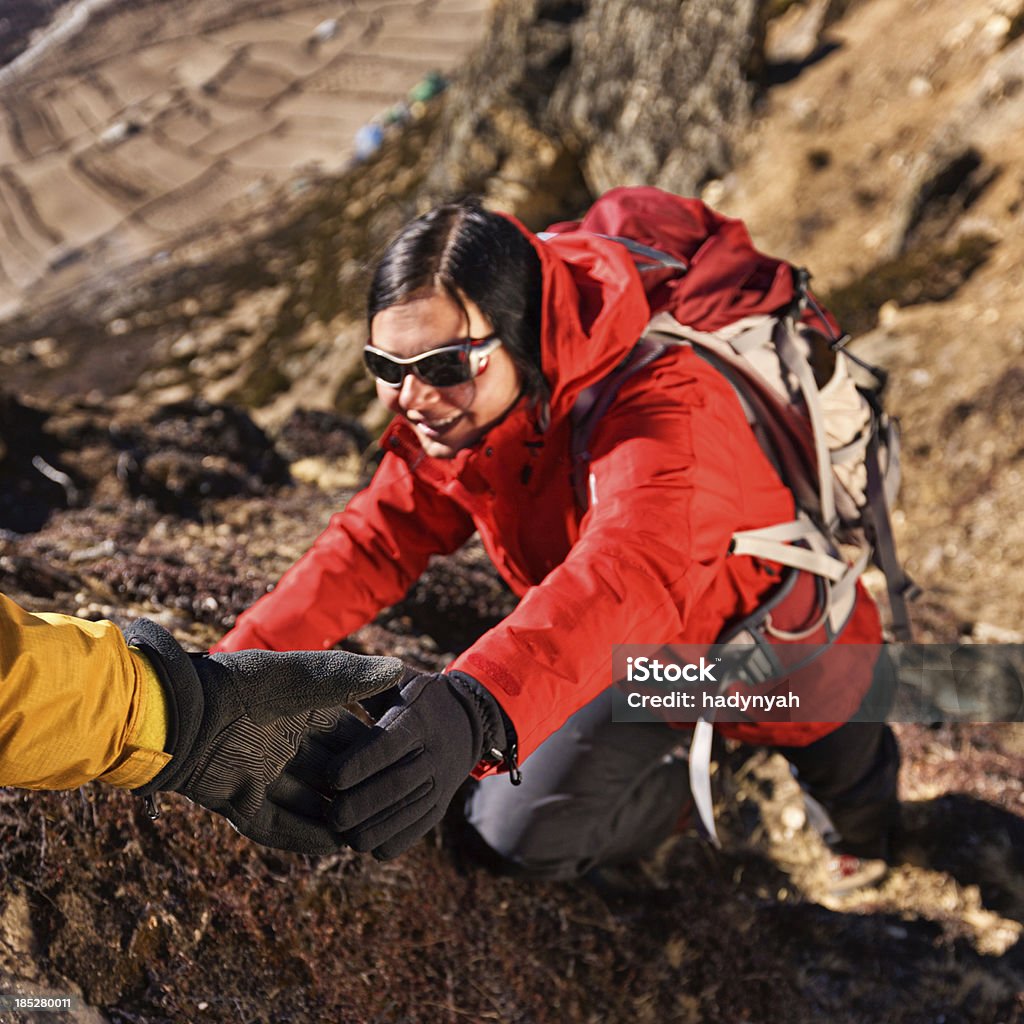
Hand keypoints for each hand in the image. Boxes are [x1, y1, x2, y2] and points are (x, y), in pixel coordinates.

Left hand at [123, 619, 403, 853]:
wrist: (176, 712)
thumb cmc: (238, 683)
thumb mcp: (300, 677)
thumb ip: (348, 678)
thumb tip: (398, 669)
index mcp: (299, 712)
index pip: (348, 734)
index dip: (375, 750)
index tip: (406, 763)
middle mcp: (283, 744)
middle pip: (331, 773)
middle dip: (359, 789)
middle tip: (393, 806)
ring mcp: (261, 775)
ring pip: (307, 804)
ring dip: (335, 818)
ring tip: (369, 832)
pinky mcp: (238, 802)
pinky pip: (277, 826)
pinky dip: (303, 837)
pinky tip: (332, 845)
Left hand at [326, 671, 510, 859]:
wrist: (467, 722)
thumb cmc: (416, 698)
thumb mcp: (399, 680)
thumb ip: (366, 680)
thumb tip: (328, 674)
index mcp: (418, 719)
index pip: (389, 744)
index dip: (361, 762)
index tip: (331, 776)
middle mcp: (433, 753)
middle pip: (397, 784)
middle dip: (362, 804)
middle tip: (333, 815)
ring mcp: (440, 783)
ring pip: (406, 813)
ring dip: (374, 828)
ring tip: (343, 834)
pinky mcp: (439, 807)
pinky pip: (415, 830)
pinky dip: (391, 841)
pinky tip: (366, 843)